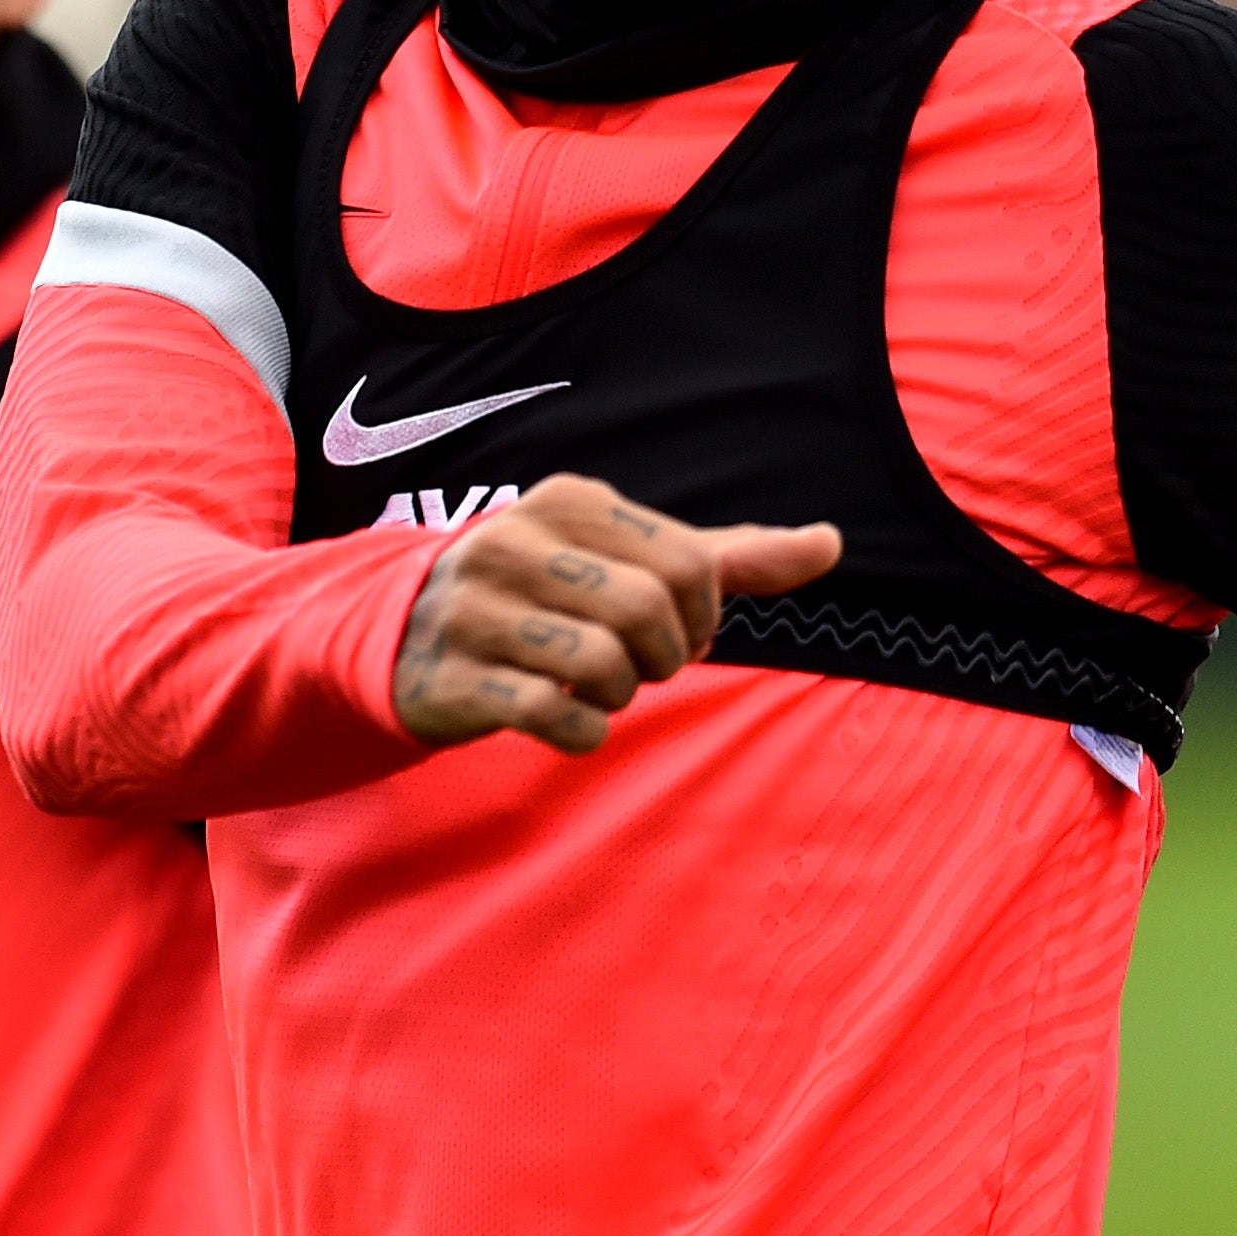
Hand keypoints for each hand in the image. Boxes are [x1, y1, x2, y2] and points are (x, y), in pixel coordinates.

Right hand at [387, 475, 840, 755]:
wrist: (404, 634)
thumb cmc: (546, 595)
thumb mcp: (629, 561)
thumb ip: (728, 556)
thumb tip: (831, 542)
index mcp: (567, 502)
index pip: (687, 563)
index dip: (704, 616)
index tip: (678, 632)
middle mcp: (514, 541)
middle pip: (647, 613)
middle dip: (664, 658)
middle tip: (639, 668)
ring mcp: (476, 609)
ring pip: (600, 665)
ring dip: (619, 697)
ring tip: (595, 690)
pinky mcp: (452, 676)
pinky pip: (549, 717)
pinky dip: (580, 733)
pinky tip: (565, 722)